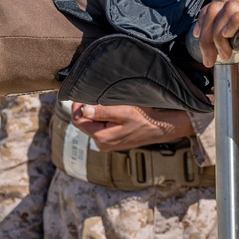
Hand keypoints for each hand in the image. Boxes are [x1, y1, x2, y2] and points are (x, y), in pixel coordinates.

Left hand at [70, 103, 193, 151]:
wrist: (159, 128)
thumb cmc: (144, 118)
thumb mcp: (123, 111)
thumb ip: (102, 111)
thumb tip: (84, 110)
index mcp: (102, 137)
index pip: (78, 121)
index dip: (78, 107)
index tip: (84, 95)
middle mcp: (102, 144)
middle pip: (84, 123)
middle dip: (88, 110)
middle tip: (99, 98)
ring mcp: (107, 144)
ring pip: (92, 125)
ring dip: (97, 114)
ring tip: (111, 106)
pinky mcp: (112, 142)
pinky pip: (101, 128)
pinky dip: (104, 119)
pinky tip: (115, 113)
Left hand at [193, 0, 238, 106]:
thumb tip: (233, 49)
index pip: (228, 5)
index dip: (208, 18)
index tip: (201, 40)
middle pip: (223, 1)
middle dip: (205, 24)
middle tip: (205, 52)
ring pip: (229, 7)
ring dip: (214, 32)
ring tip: (219, 56)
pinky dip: (229, 29)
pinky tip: (231, 49)